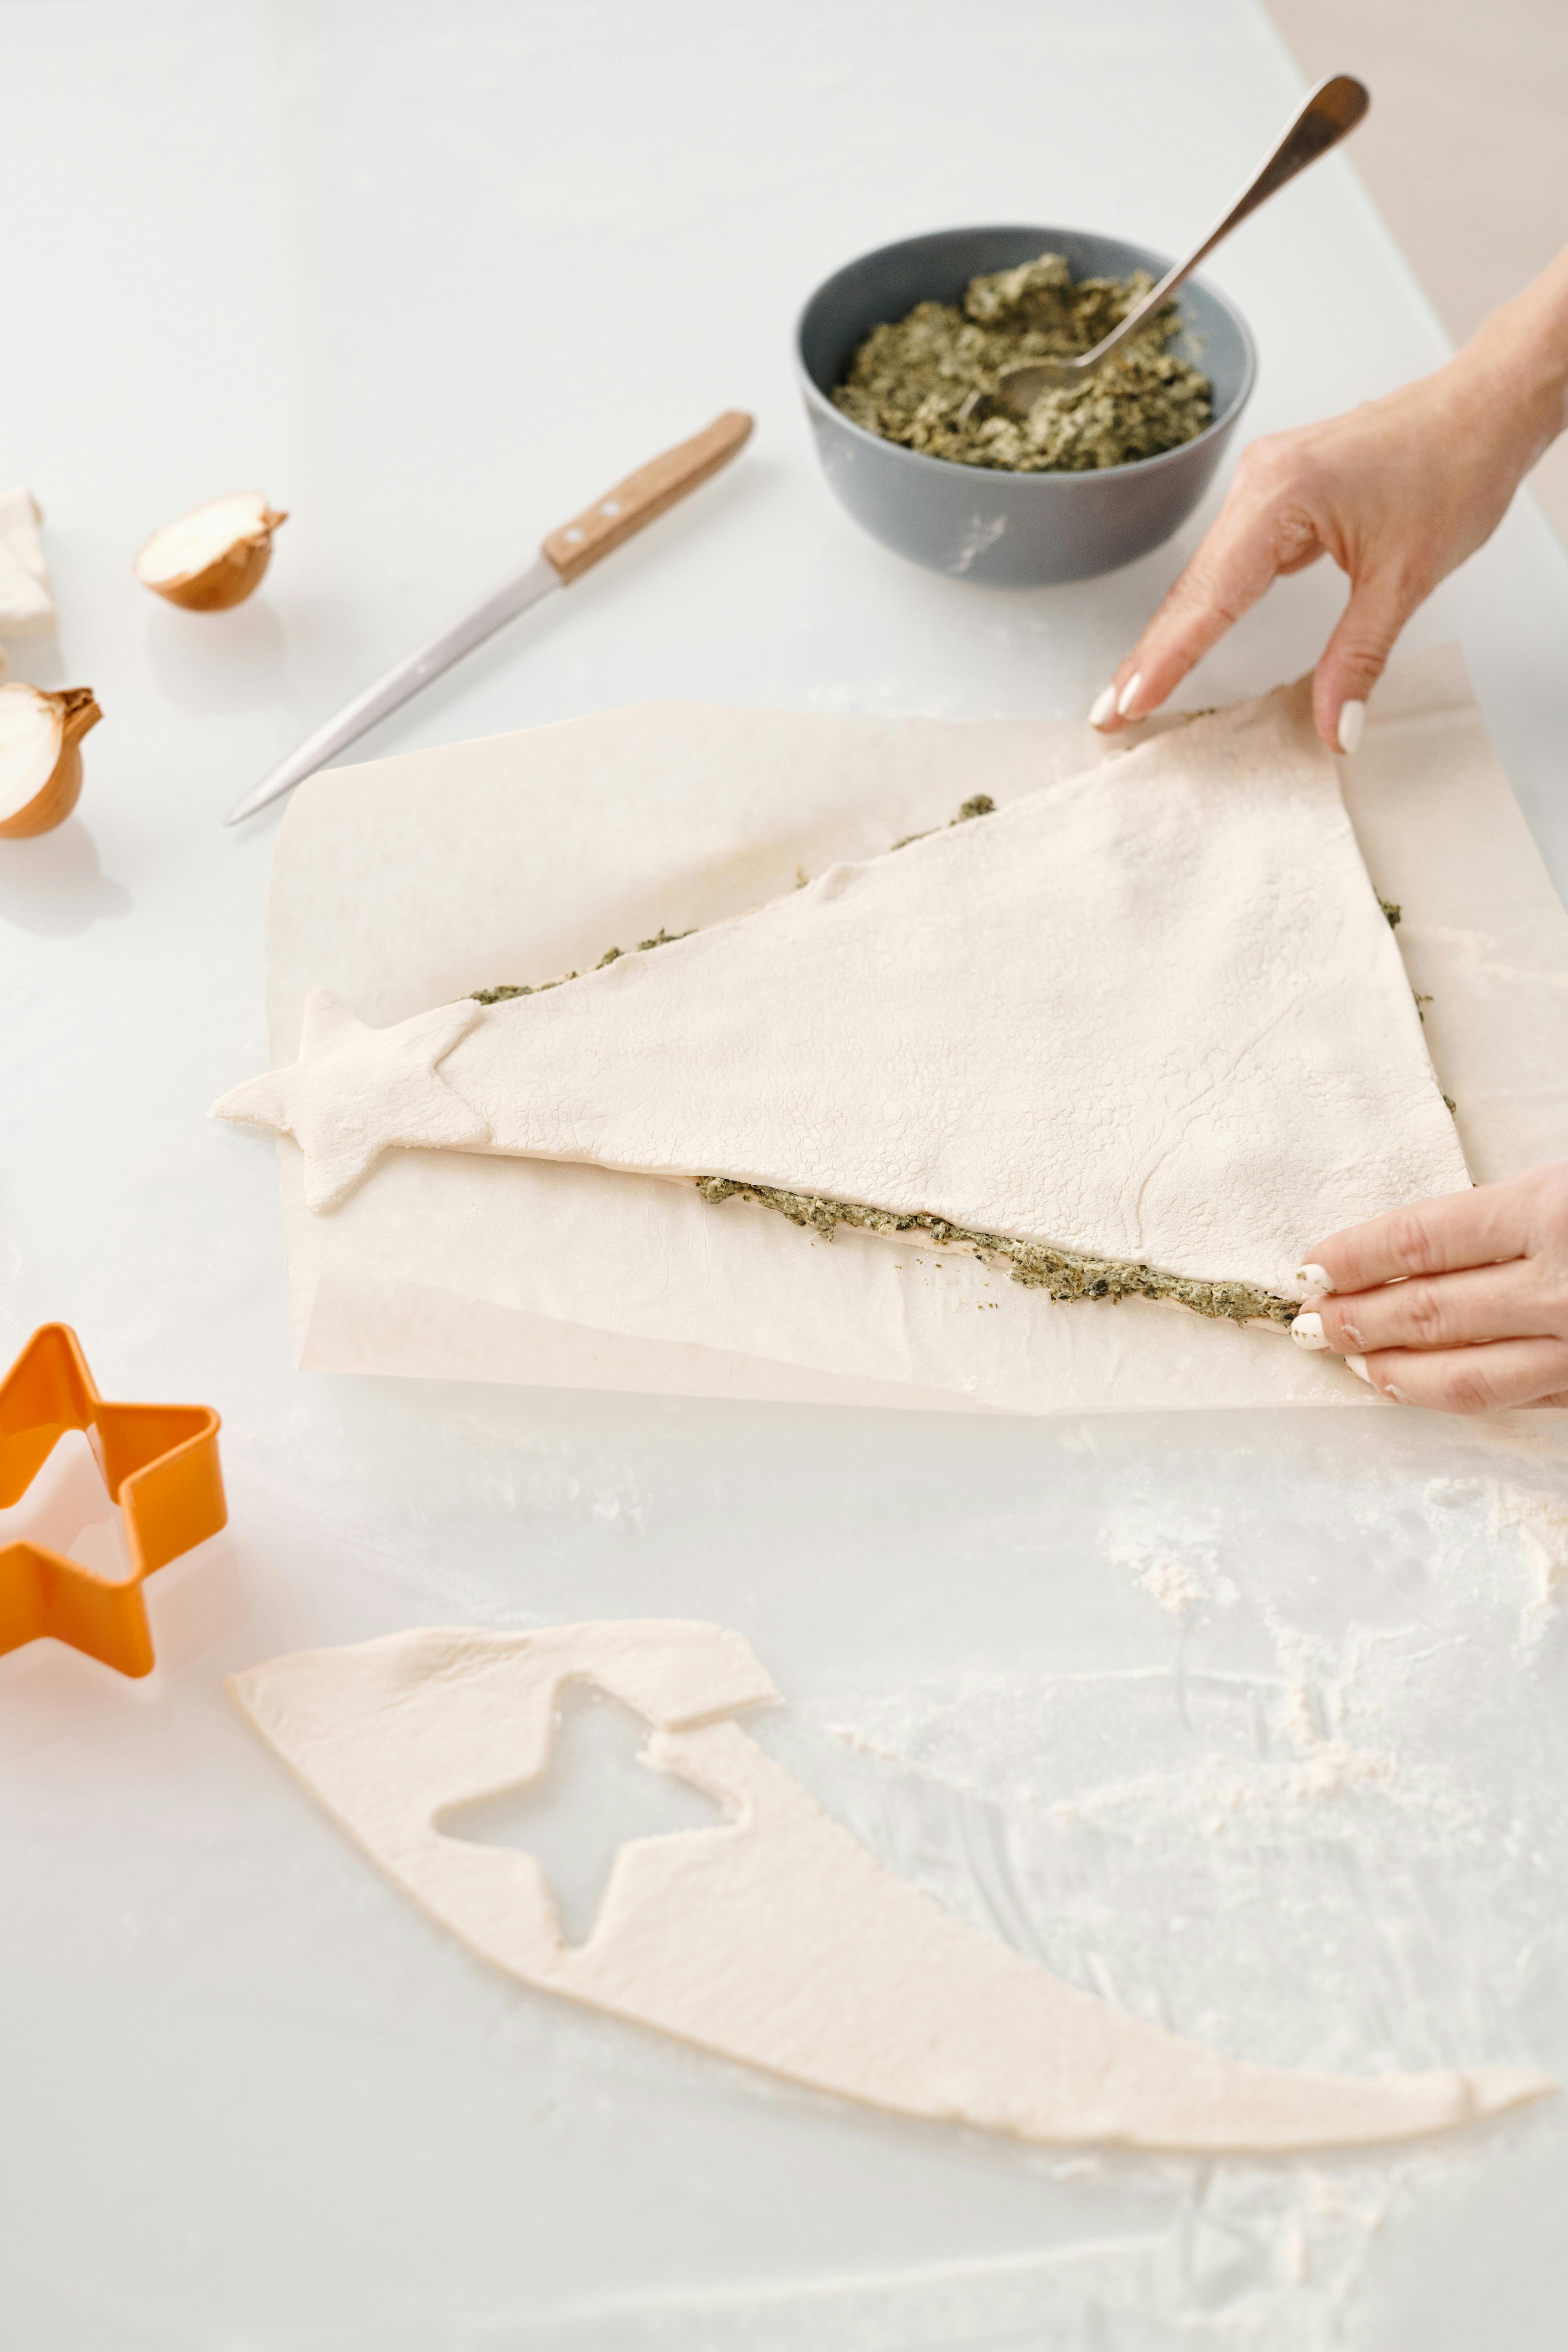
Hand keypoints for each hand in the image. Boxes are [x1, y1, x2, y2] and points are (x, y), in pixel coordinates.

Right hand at [1089, 249, 1567, 754]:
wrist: (1486, 408)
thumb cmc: (1455, 466)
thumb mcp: (1405, 579)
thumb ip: (1358, 659)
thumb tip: (1333, 729)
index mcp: (1280, 496)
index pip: (1210, 596)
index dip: (1167, 658)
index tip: (1128, 704)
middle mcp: (1259, 482)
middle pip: (1192, 587)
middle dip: (1149, 655)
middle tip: (1107, 713)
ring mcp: (1264, 482)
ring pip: (1206, 573)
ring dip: (1172, 633)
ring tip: (1134, 688)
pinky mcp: (1278, 490)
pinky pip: (1228, 558)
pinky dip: (1205, 604)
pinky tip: (1183, 638)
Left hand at [1289, 1163, 1567, 1411]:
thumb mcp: (1566, 1183)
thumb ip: (1501, 1216)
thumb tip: (1409, 1251)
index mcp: (1547, 1213)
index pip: (1420, 1241)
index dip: (1355, 1259)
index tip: (1314, 1269)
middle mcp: (1558, 1287)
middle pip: (1428, 1311)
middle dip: (1356, 1319)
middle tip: (1310, 1322)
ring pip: (1464, 1377)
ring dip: (1393, 1371)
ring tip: (1349, 1360)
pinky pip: (1509, 1401)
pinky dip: (1452, 1395)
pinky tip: (1417, 1384)